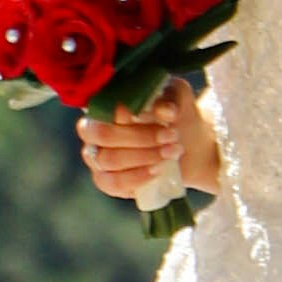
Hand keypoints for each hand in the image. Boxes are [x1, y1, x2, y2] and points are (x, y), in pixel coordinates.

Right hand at [78, 83, 220, 203]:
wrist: (187, 144)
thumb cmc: (173, 114)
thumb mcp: (177, 98)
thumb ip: (171, 100)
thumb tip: (166, 111)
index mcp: (103, 105)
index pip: (104, 107)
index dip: (128, 112)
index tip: (159, 114)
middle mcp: (93, 131)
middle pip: (103, 135)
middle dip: (139, 137)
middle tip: (171, 135)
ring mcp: (97, 158)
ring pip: (110, 160)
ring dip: (144, 156)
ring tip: (172, 151)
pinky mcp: (106, 182)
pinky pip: (114, 183)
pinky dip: (138, 178)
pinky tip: (158, 171)